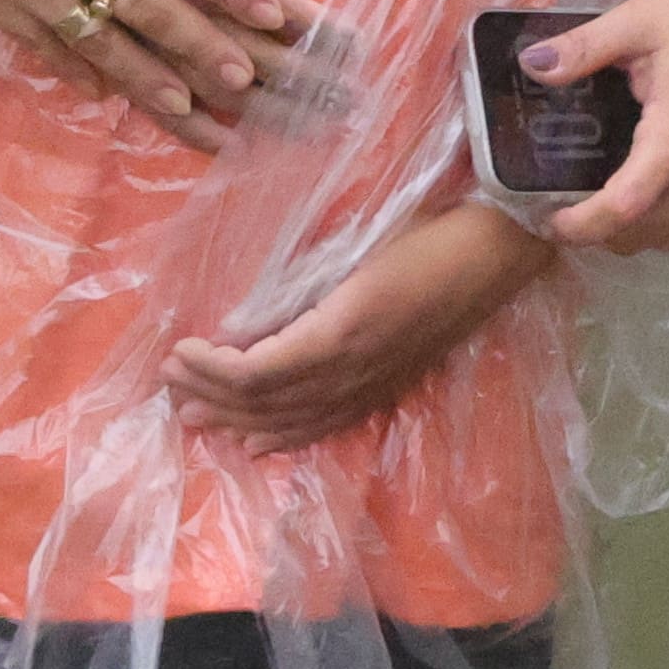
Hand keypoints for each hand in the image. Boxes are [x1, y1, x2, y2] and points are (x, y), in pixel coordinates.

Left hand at [166, 202, 551, 451]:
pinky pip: (329, 425)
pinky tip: (259, 444)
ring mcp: (374, 383)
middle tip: (169, 386)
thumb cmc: (429, 224)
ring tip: (196, 418)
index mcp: (340, 331)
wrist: (499, 247)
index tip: (178, 349)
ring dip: (239, 421)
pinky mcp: (389, 385)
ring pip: (293, 420)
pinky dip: (287, 437)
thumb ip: (306, 273)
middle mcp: (353, 370)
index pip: (257, 371)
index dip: (211, 370)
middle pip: (267, 401)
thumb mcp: (361, 239)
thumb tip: (246, 302)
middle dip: (212, 396)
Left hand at [533, 0, 668, 253]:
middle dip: (610, 231)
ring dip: (653, 228)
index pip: (621, 211)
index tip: (555, 222)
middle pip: (650, 233)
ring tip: (633, 202)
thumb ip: (581, 50)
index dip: (582, 228)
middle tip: (587, 207)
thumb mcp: (636, 21)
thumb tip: (529, 66)